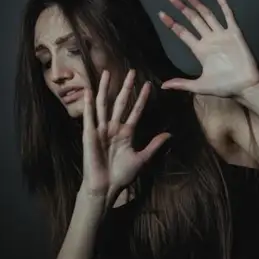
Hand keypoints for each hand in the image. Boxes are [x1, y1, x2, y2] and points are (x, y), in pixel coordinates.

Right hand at [82, 70, 170, 200]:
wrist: (106, 187)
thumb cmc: (122, 175)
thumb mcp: (142, 158)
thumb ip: (154, 145)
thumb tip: (169, 135)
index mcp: (126, 133)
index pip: (135, 111)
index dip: (141, 98)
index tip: (149, 85)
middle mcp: (113, 128)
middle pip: (120, 102)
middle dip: (125, 87)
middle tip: (131, 71)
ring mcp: (101, 130)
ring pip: (103, 105)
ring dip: (104, 89)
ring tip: (107, 73)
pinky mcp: (89, 135)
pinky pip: (89, 117)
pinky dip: (89, 103)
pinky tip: (89, 91)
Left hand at [158, 0, 258, 96]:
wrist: (246, 86)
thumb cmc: (225, 86)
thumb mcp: (200, 86)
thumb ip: (182, 84)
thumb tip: (163, 86)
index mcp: (200, 50)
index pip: (183, 33)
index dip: (172, 23)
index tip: (161, 13)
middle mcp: (209, 39)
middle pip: (193, 20)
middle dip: (182, 8)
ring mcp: (221, 34)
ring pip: (207, 15)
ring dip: (197, 4)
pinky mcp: (234, 33)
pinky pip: (228, 16)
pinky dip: (223, 4)